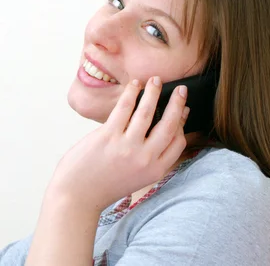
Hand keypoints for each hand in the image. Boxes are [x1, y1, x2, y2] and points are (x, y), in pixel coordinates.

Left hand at [47, 77, 189, 210]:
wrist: (76, 197)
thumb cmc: (105, 186)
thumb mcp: (138, 178)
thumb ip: (150, 158)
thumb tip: (158, 129)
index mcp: (155, 170)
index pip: (178, 142)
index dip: (183, 123)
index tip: (184, 110)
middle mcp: (145, 158)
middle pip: (169, 124)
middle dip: (178, 103)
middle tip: (181, 89)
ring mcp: (127, 147)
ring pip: (148, 112)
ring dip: (154, 92)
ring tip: (156, 81)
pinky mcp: (108, 136)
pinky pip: (124, 108)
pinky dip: (132, 93)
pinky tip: (135, 85)